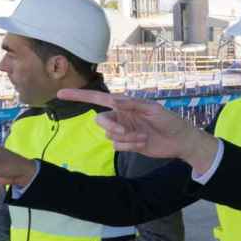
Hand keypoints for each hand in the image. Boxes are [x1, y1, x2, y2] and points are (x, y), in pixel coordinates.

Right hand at [57, 89, 219, 171]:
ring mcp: (122, 130)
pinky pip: (117, 146)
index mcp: (124, 104)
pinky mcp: (127, 144)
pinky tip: (142, 143)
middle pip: (100, 121)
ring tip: (143, 137)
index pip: (97, 98)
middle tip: (128, 131)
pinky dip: (129, 146)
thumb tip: (114, 99)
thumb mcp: (153, 109)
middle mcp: (120, 116)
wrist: (179, 141)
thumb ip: (133, 104)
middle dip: (112, 127)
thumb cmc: (169, 120)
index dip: (79, 96)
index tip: (60, 94)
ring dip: (126, 138)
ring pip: (109, 136)